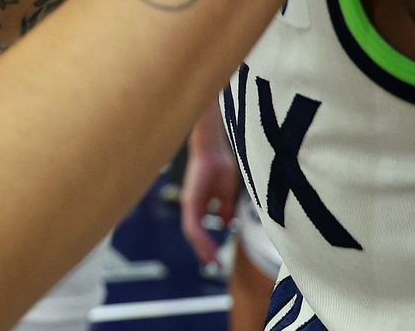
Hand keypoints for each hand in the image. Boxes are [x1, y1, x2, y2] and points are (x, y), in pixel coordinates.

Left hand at [179, 111, 240, 269]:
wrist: (211, 147)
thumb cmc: (218, 164)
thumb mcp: (225, 192)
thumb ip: (224, 208)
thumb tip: (226, 225)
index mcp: (198, 204)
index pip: (199, 230)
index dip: (206, 244)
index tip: (217, 259)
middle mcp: (191, 206)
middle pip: (194, 235)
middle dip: (205, 252)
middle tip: (216, 267)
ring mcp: (189, 203)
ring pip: (192, 233)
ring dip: (203, 249)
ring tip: (214, 262)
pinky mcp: (190, 200)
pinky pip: (193, 225)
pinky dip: (200, 238)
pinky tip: (209, 247)